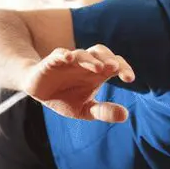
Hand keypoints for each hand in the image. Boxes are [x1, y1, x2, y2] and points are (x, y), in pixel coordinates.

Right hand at [21, 44, 135, 121]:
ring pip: (82, 54)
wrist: (39, 93)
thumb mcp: (85, 109)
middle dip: (108, 58)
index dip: (123, 68)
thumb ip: (104, 111)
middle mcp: (85, 64)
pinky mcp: (51, 62)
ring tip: (98, 68)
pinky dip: (64, 55)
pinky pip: (58, 55)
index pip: (114, 64)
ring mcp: (68, 61)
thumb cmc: (65, 98)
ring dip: (90, 59)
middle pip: (101, 53)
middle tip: (114, 68)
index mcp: (97, 73)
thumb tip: (125, 115)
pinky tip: (69, 58)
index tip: (130, 78)